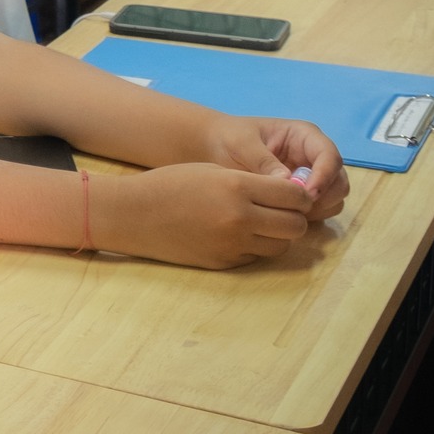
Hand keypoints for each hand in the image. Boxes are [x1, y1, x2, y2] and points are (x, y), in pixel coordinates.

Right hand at [100, 162, 316, 268]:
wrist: (134, 214)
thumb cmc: (172, 183)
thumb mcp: (213, 170)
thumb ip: (252, 182)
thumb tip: (287, 196)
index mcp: (237, 187)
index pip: (294, 197)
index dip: (300, 195)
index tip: (293, 194)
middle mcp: (240, 218)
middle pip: (295, 226)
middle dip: (294, 218)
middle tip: (281, 211)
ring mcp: (232, 245)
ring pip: (281, 246)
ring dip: (277, 235)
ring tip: (260, 223)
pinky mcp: (224, 263)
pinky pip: (256, 257)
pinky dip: (255, 247)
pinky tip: (236, 234)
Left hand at [200, 114, 348, 221]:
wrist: (214, 149)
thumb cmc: (229, 138)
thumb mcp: (242, 143)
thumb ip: (264, 161)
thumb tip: (288, 183)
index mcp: (304, 137)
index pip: (330, 156)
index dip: (325, 176)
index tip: (308, 194)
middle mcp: (313, 158)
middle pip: (338, 181)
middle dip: (324, 196)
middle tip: (297, 208)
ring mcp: (310, 178)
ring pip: (333, 199)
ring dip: (318, 209)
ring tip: (287, 211)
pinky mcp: (302, 197)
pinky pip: (318, 211)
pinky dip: (309, 217)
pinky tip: (283, 215)